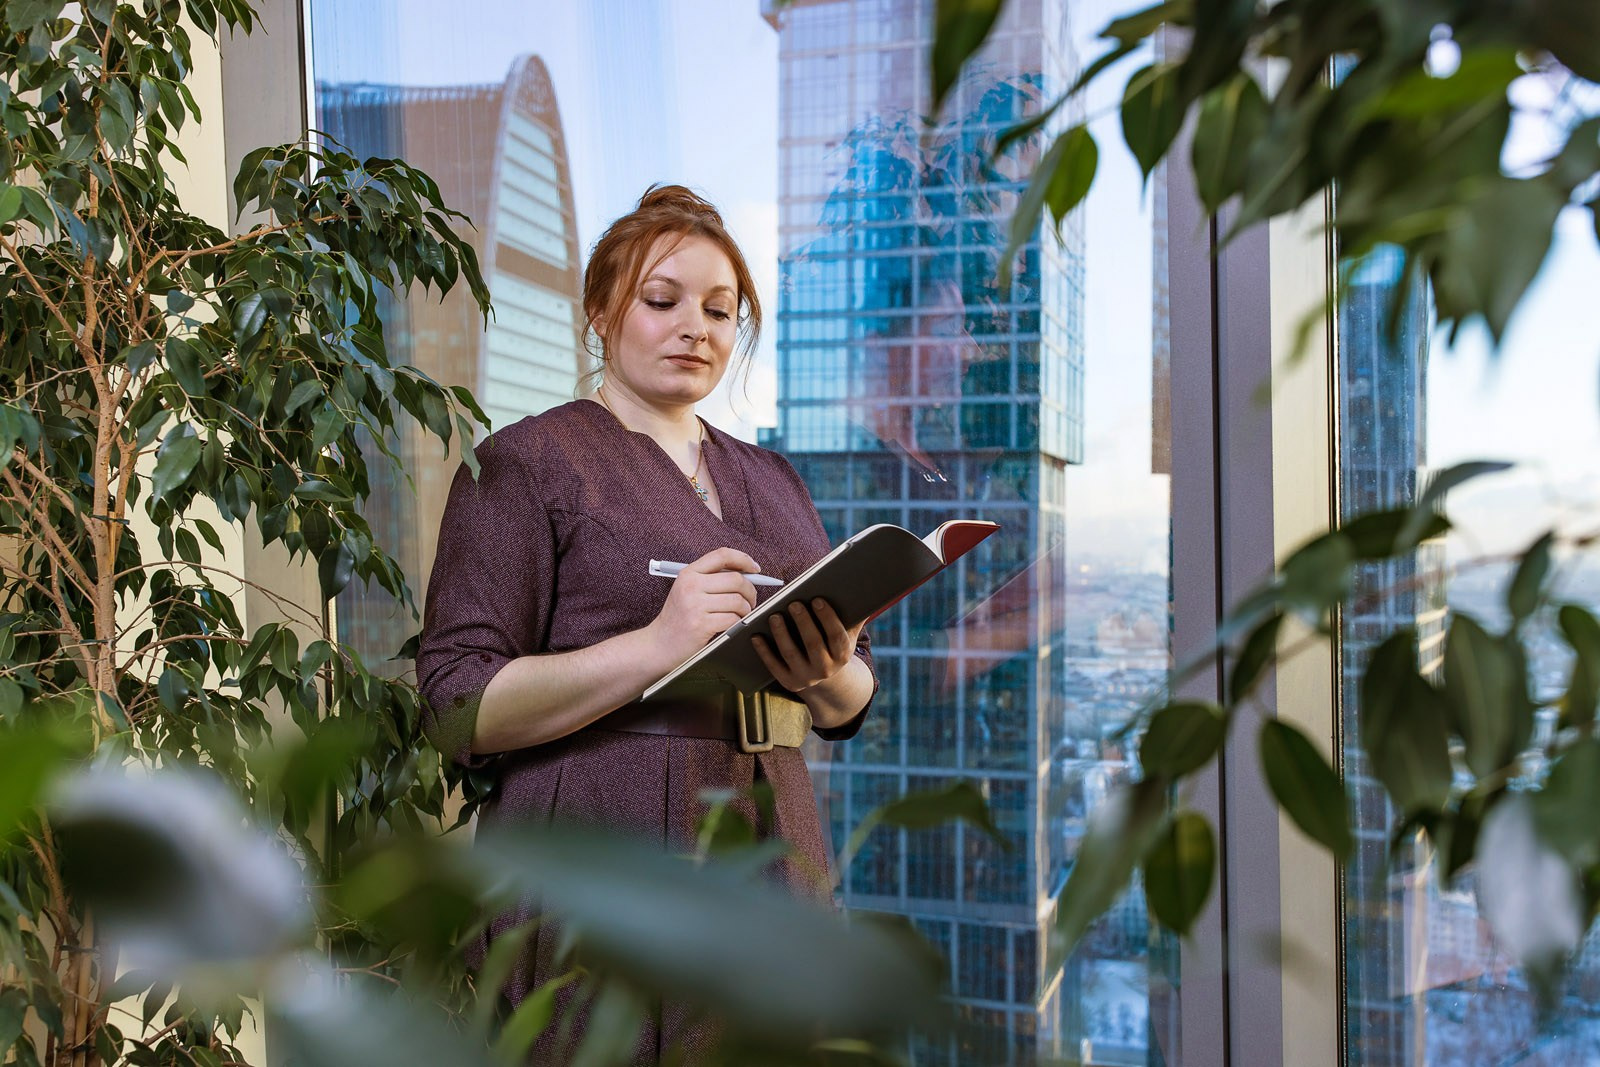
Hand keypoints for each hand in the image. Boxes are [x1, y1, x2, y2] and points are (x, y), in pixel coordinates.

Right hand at [645, 547, 761, 665]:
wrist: (659, 644)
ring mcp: (695, 605)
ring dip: (746, 609)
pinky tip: (732, 624)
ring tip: (741, 614)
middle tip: (750, 600)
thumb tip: (748, 573)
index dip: (743, 559)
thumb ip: (711, 579)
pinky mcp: (701, 625)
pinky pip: (733, 619)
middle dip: (750, 590)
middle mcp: (691, 586)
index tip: (755, 569)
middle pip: (736, 579)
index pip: (722, 555)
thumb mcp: (687, 590)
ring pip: (738, 600)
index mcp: (689, 573)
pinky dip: (738, 622)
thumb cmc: (679, 617)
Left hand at [751, 598, 865, 692]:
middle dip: (803, 622)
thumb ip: (854, 616)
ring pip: (791, 654)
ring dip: (781, 634)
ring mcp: (806, 677)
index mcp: (842, 655)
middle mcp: (826, 669)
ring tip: (774, 616)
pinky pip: (774, 666)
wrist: (826, 678)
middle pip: (813, 644)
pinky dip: (764, 651)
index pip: (837, 636)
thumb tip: (862, 589)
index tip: (817, 599)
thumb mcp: (847, 635)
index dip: (827, 618)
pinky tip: (756, 636)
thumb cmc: (834, 645)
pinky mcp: (788, 682)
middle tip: (793, 603)